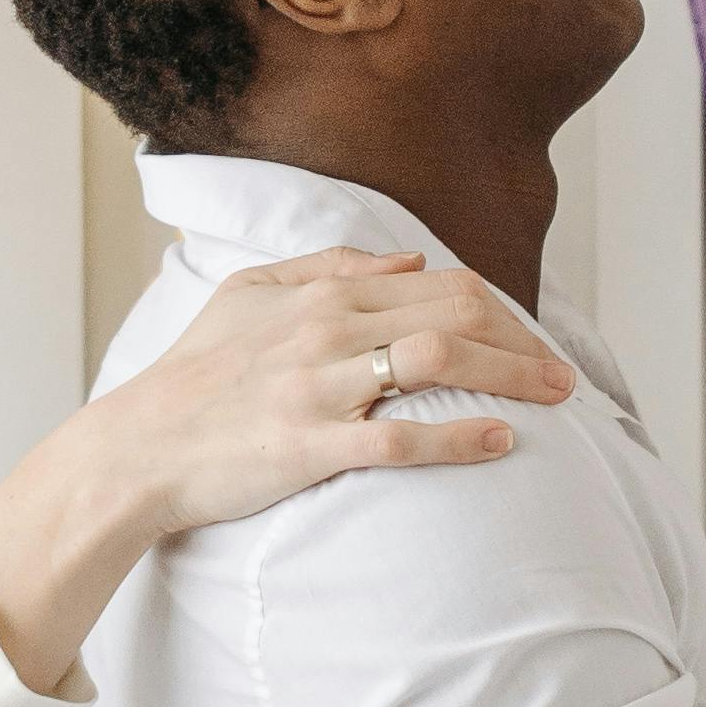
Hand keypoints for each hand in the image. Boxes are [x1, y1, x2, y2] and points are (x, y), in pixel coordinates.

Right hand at [112, 250, 574, 528]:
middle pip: (455, 317)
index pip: (440, 286)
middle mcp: (328, 329)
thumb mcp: (248, 294)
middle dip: (523, 343)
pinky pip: (398, 439)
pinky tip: (500, 442)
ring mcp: (320, 387)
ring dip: (509, 377)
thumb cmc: (196, 374)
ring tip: (556, 400)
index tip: (535, 344)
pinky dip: (456, 438)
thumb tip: (410, 261)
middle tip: (566, 378)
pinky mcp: (310, 445)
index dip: (503, 312)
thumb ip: (329, 266)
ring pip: (437, 362)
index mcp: (321, 293)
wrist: (140, 445)